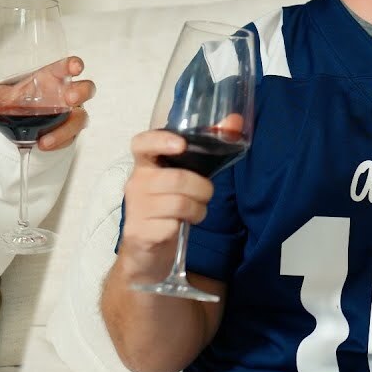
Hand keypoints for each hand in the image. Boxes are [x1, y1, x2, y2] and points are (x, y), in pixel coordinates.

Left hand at [0, 56, 95, 150]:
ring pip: (80, 117)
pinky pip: (70, 137)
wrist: (24, 120)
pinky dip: (57, 142)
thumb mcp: (4, 96)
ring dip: (67, 127)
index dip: (74, 64)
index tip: (75, 66)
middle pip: (85, 88)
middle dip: (80, 92)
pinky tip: (44, 144)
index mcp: (53, 77)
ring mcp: (71, 114)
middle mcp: (66, 94)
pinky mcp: (69, 131)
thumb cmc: (22, 99)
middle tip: (69, 99)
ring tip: (47, 139)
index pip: (68, 66)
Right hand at [117, 130, 212, 282]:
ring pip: (180, 203)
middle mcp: (136, 183)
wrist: (145, 250)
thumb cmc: (167, 207)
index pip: (142, 144)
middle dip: (202, 188)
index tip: (181, 145)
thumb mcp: (183, 178)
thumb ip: (205, 150)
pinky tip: (181, 226)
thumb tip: (235, 121)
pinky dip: (186, 226)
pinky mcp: (140, 232)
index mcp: (145, 165)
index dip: (160, 140)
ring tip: (195, 212)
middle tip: (205, 195)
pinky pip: (173, 225)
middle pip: (177, 178)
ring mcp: (136, 208)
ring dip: (198, 209)